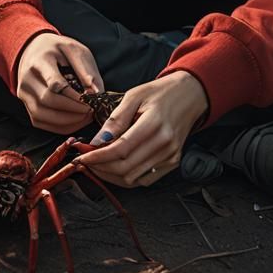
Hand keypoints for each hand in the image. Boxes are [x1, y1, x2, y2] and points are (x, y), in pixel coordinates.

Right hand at [14, 31, 103, 133]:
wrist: (33, 49)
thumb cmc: (57, 49)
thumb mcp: (74, 50)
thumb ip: (86, 71)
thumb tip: (97, 94)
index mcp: (39, 61)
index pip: (53, 83)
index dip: (73, 95)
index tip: (90, 98)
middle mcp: (27, 79)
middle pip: (48, 101)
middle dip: (73, 110)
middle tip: (91, 110)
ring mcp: (24, 94)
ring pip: (42, 116)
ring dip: (67, 121)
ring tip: (85, 117)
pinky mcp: (26, 105)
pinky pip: (40, 122)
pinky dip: (59, 126)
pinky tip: (75, 121)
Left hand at [74, 71, 208, 187]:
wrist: (190, 95)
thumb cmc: (161, 93)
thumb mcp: (134, 96)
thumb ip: (115, 120)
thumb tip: (97, 142)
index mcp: (154, 124)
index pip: (120, 149)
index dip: (97, 157)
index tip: (81, 156)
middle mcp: (165, 144)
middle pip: (125, 168)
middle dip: (100, 168)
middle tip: (86, 161)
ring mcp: (170, 156)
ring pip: (133, 178)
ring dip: (110, 175)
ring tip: (97, 164)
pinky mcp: (173, 163)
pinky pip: (145, 180)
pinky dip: (126, 178)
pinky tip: (115, 167)